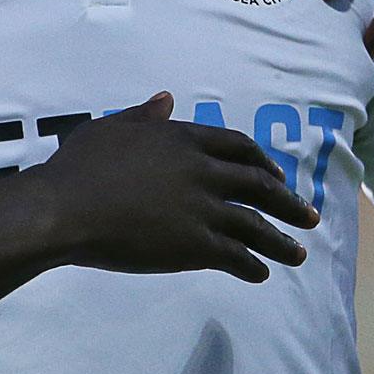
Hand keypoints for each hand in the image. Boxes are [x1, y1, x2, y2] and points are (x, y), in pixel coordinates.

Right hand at [27, 92, 320, 282]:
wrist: (65, 209)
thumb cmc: (78, 167)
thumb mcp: (111, 128)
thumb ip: (143, 116)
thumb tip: (167, 99)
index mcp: (183, 139)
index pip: (238, 146)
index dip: (262, 161)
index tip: (276, 175)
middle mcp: (202, 171)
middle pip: (258, 184)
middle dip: (288, 201)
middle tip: (309, 215)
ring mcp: (202, 208)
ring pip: (256, 224)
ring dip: (281, 240)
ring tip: (299, 254)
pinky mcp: (195, 245)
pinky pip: (235, 256)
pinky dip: (253, 265)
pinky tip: (261, 274)